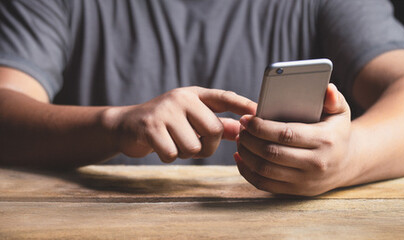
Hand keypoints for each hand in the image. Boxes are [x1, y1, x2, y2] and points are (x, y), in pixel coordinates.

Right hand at [102, 86, 256, 162]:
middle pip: (213, 130)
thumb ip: (218, 124)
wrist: (124, 126)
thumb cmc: (166, 124)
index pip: (225, 97)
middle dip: (208, 146)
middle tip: (196, 146)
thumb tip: (244, 130)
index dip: (243, 105)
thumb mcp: (192, 119)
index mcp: (195, 94)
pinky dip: (169, 157)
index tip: (260, 112)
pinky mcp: (149, 127)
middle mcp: (181, 98)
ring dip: (186, 153)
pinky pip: (173, 153)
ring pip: (193, 146)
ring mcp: (164, 111)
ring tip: (174, 143)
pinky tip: (161, 147)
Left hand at [235, 84, 352, 195]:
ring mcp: (306, 180)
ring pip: (265, 170)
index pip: (286, 134)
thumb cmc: (337, 132)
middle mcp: (316, 164)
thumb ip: (334, 99)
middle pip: (272, 153)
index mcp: (325, 141)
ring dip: (246, 154)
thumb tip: (328, 89)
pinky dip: (248, 172)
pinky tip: (242, 158)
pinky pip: (265, 184)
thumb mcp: (341, 112)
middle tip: (241, 128)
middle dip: (250, 139)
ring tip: (241, 140)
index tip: (247, 119)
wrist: (348, 163)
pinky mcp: (297, 191)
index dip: (261, 127)